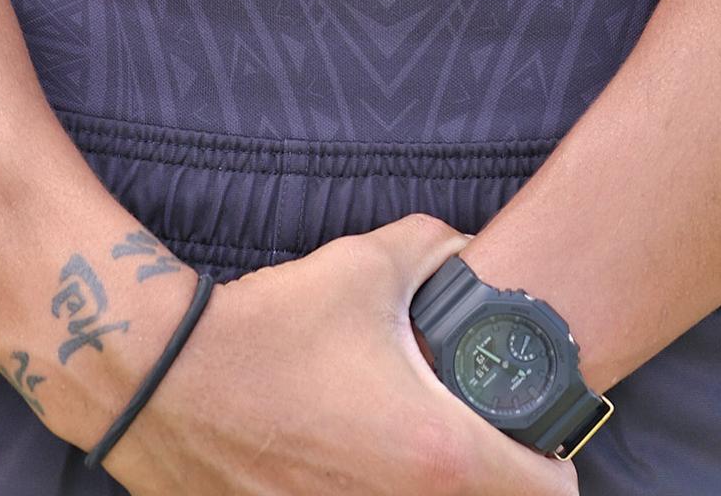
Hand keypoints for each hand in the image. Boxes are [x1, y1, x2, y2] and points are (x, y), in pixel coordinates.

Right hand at [103, 211, 578, 494]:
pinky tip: (346, 464)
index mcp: (437, 456)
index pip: (547, 495)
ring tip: (406, 450)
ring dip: (426, 490)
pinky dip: (370, 495)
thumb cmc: (273, 323)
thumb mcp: (368, 262)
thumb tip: (471, 253)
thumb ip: (439, 250)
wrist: (165, 379)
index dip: (554, 462)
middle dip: (490, 481)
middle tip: (476, 439)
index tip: (539, 436)